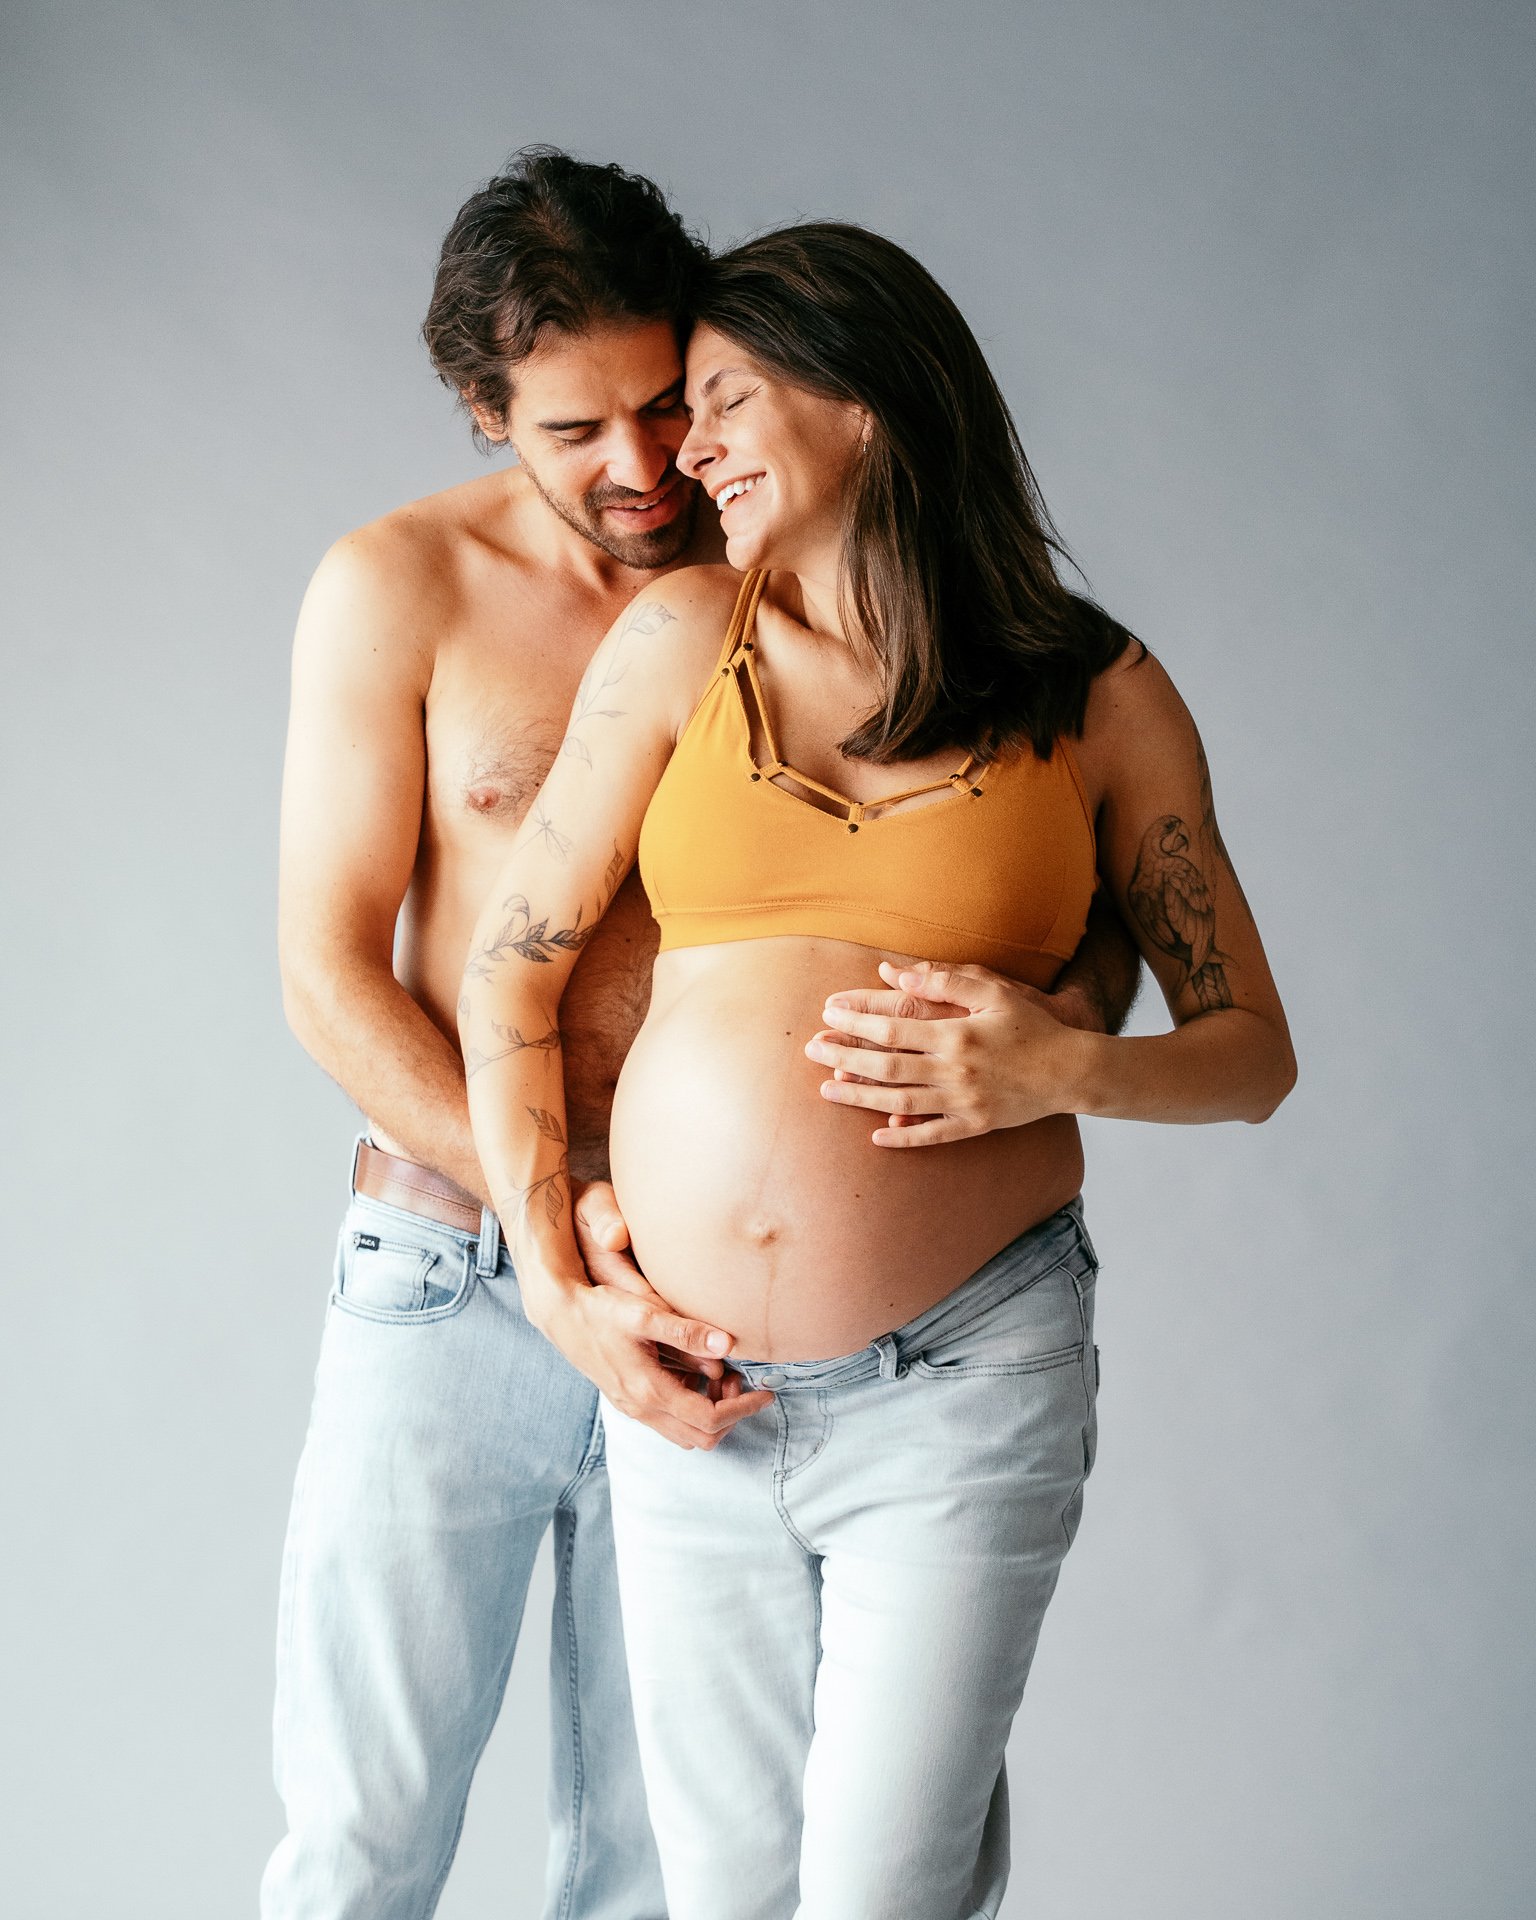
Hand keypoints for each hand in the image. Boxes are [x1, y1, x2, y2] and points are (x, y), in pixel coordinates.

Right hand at [537, 1182, 772, 1447]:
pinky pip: (669, 1420)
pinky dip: (692, 1405)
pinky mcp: (628, 1400)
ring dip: (711, 1412)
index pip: (709, 1418)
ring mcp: (633, 1408)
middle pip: (701, 1436)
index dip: (743, 1409)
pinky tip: (697, 1372)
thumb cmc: (601, 1310)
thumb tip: (727, 1342)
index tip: (766, 1392)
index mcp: (649, 1391)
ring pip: (685, 1433)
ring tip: (723, 1376)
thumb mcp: (644, 1314)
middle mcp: (641, 1408)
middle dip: (729, 1415)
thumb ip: (686, 1330)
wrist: (560, 1315)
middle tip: (742, 1382)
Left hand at [805, 959, 1089, 1145]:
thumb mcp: (993, 991)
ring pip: (900, 1102)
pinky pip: (932, 1135)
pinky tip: (876, 1136)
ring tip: (827, 1089)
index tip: (828, 1014)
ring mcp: (964, 1101)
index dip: (856, 1021)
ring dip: (860, 1096)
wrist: (1071, 1070)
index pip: (893, 1027)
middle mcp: (956, 1070)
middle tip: (812, 1050)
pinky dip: (903, 1137)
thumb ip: (944, 980)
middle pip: (888, 1066)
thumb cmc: (1031, 1025)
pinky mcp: (975, 1125)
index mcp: (957, 1033)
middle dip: (845, 1057)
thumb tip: (892, 971)